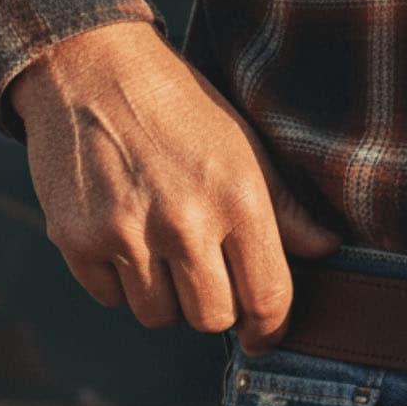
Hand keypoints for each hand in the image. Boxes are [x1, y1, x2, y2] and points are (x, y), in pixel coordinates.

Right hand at [7, 21, 341, 353]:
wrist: (93, 71)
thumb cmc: (183, 111)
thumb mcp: (248, 149)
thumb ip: (287, 208)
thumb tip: (329, 249)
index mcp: (239, 202)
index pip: (267, 298)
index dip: (270, 328)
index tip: (263, 334)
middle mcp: (186, 224)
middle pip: (211, 318)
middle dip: (215, 308)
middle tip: (209, 279)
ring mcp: (127, 234)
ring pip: (158, 315)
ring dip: (165, 297)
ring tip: (164, 250)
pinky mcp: (77, 240)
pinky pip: (109, 297)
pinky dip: (120, 282)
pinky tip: (125, 238)